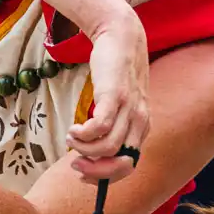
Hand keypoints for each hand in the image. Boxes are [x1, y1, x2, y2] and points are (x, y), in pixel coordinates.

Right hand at [67, 7, 150, 183]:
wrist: (121, 37)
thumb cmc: (116, 72)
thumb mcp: (120, 102)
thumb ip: (113, 124)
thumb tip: (91, 152)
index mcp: (141, 126)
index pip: (129, 166)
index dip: (105, 176)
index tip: (84, 171)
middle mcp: (139, 121)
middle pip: (122, 163)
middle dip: (96, 170)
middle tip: (75, 163)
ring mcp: (129, 108)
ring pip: (109, 148)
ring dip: (84, 149)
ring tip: (71, 138)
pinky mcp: (115, 95)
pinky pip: (100, 127)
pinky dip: (83, 135)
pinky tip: (74, 129)